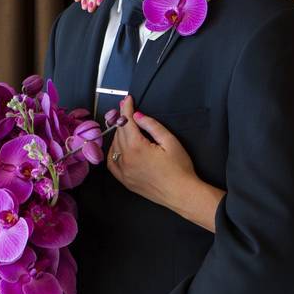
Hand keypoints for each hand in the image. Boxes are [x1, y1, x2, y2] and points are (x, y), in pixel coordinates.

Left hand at [107, 96, 199, 212]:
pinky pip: (112, 162)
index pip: (126, 122)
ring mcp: (123, 172)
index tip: (127, 99)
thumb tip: (138, 116)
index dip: (126, 108)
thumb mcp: (170, 141)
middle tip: (125, 108)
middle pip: (119, 133)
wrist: (181, 193)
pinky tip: (119, 146)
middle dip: (122, 118)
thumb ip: (152, 126)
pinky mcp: (125, 180)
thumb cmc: (179, 169)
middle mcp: (126, 159)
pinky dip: (113, 151)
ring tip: (126, 126)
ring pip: (114, 146)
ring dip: (118, 134)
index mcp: (136, 148)